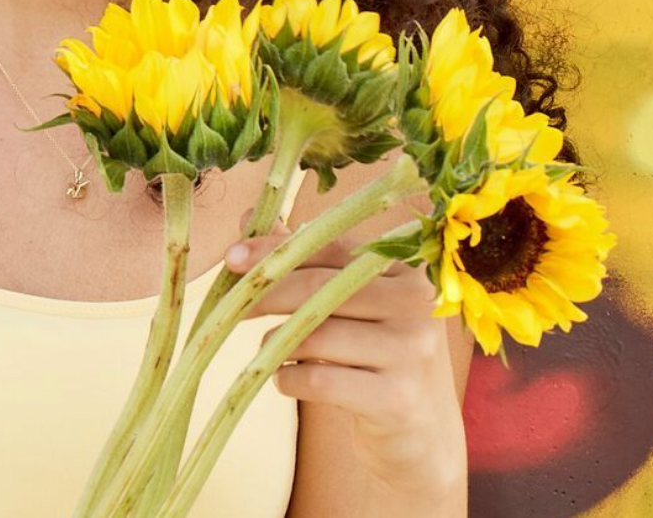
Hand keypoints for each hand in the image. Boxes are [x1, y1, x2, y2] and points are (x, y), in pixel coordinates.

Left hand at [225, 218, 466, 495]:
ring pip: (316, 336)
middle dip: (266, 294)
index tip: (232, 259)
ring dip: (277, 344)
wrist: (422, 432)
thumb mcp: (353, 306)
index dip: (276, 251)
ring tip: (270, 352)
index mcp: (408, 271)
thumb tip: (248, 219)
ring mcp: (411, 352)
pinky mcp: (396, 398)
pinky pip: (318, 381)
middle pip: (320, 288)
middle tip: (231, 306)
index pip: (331, 248)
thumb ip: (306, 261)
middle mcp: (417, 305)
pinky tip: (286, 381)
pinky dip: (288, 379)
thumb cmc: (377, 357)